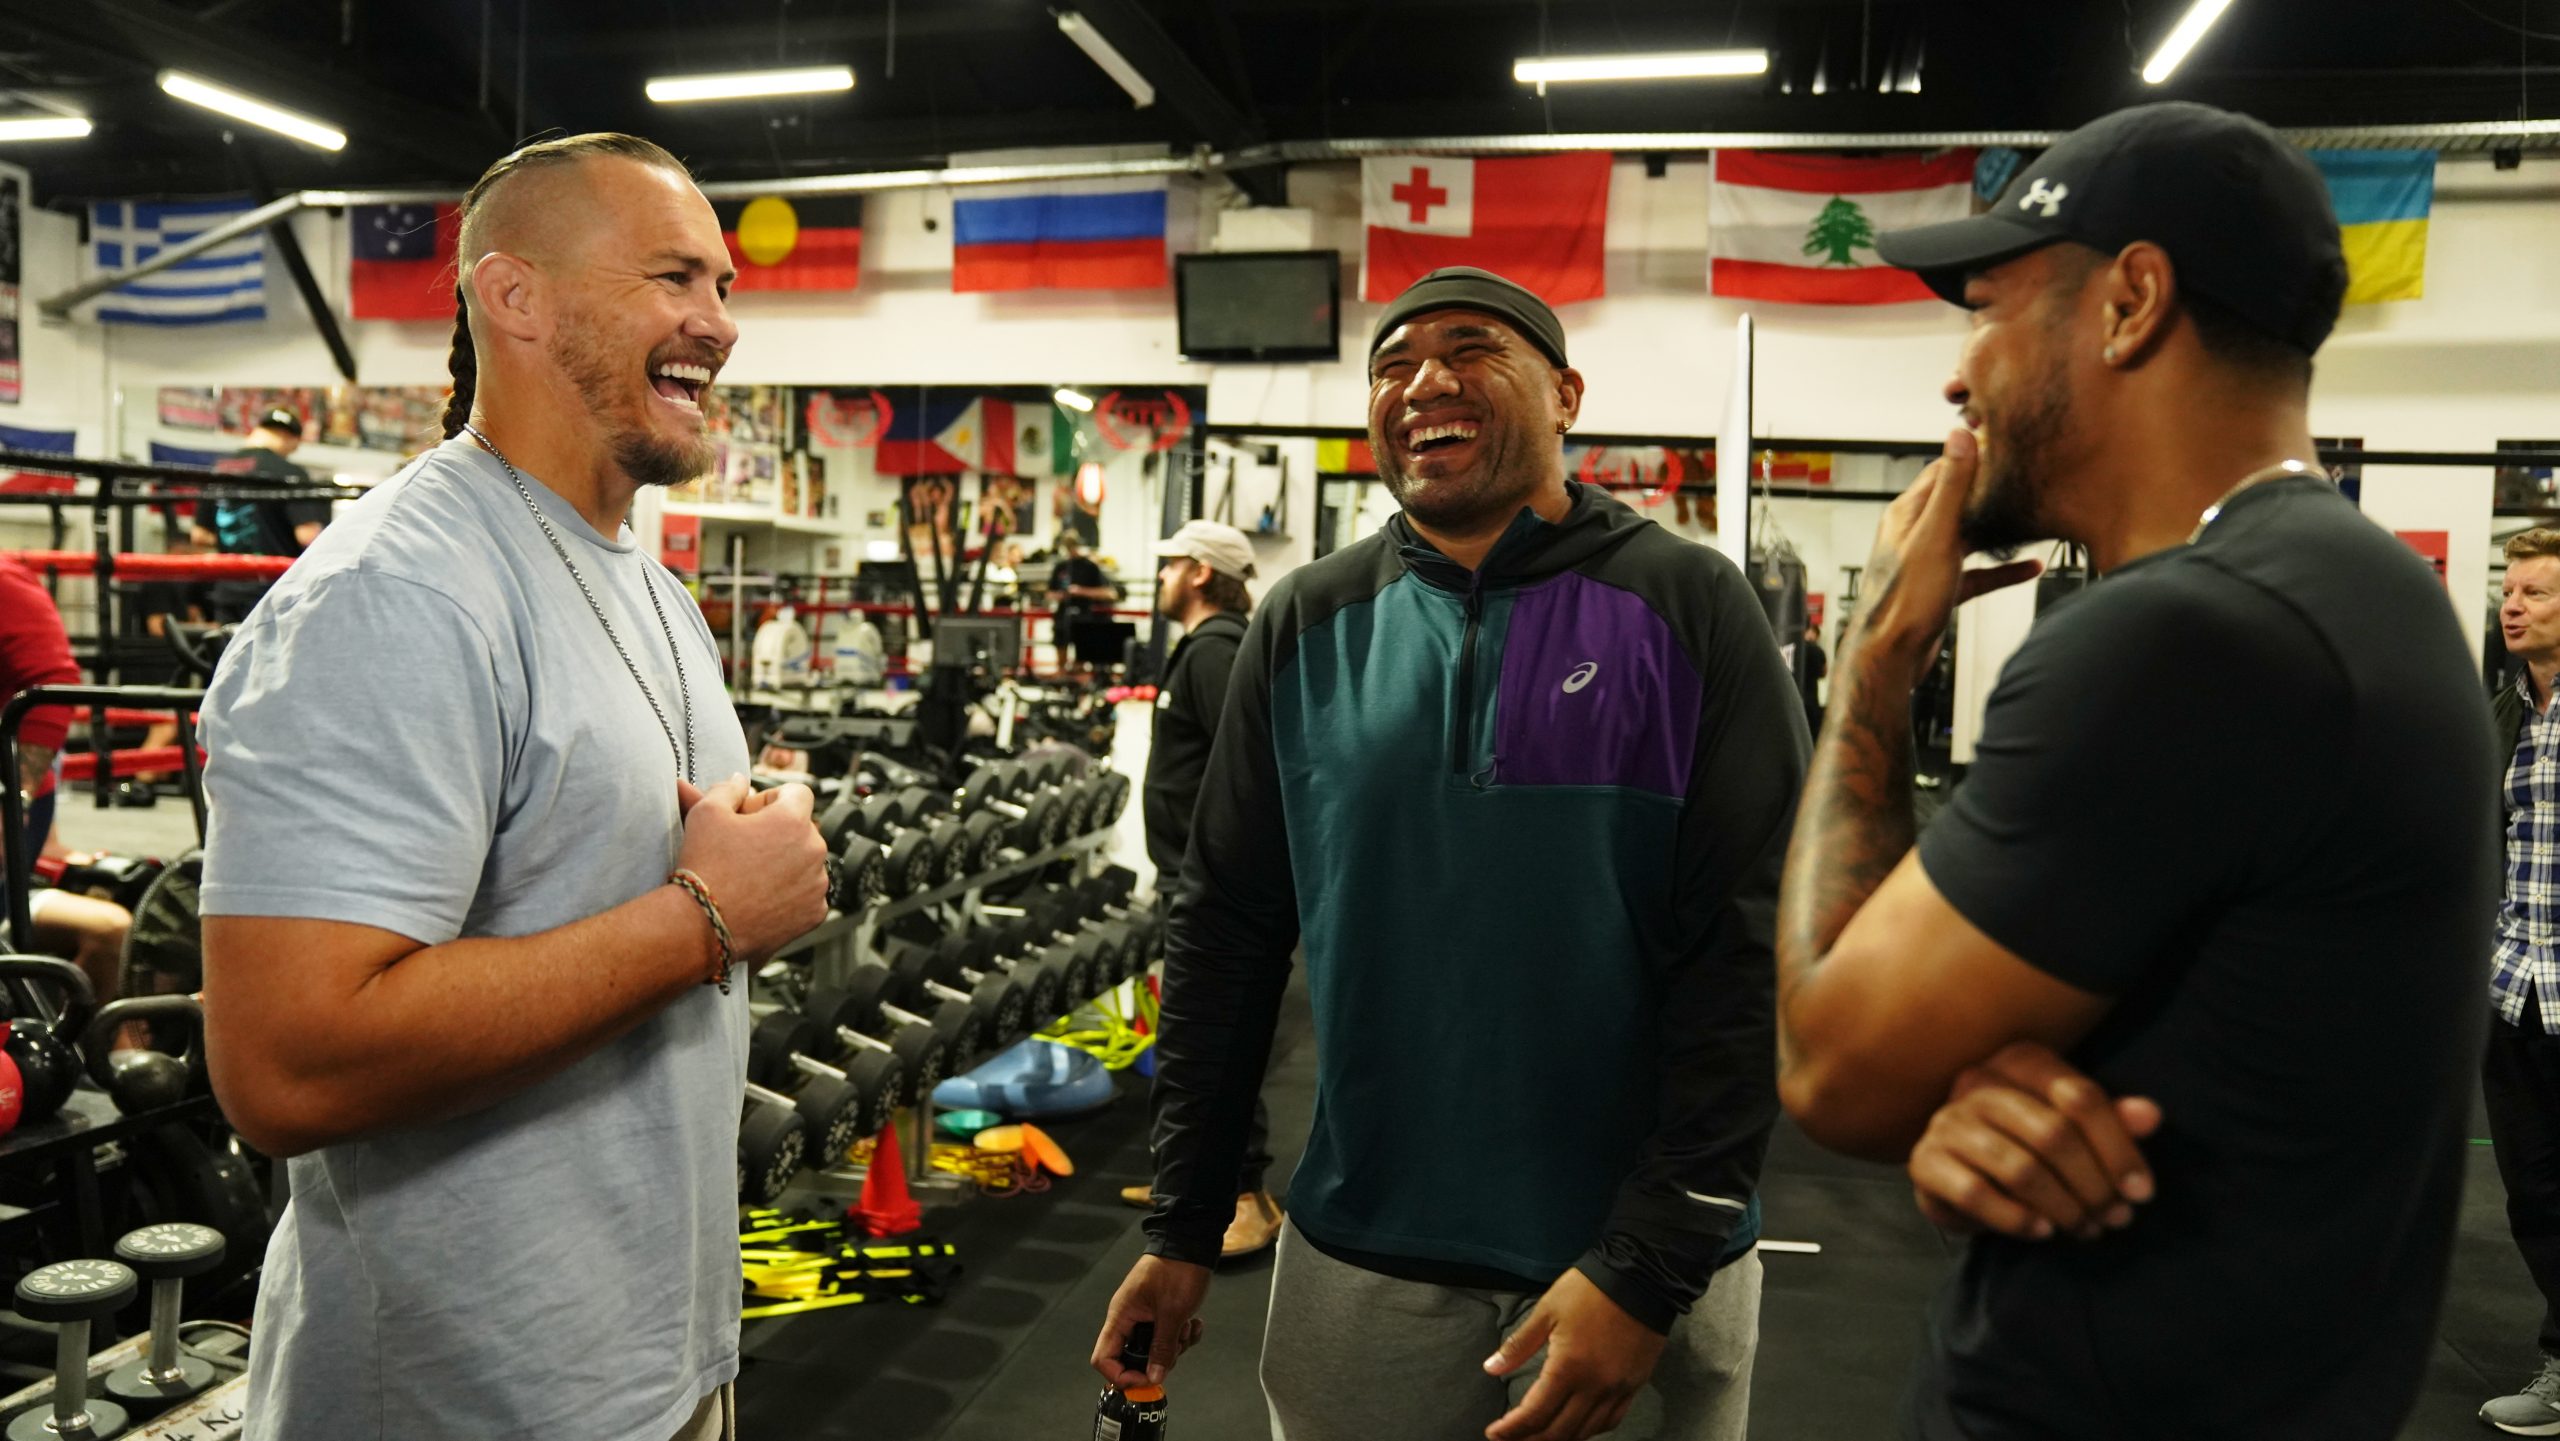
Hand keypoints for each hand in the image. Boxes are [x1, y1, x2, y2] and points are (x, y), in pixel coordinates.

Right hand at [672, 774, 828, 963]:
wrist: (703, 925)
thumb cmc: (705, 867)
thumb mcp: (706, 812)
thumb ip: (728, 787)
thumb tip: (740, 780)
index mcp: (793, 820)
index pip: (797, 792)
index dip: (772, 799)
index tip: (751, 815)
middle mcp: (814, 849)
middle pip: (801, 828)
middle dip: (777, 832)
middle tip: (744, 847)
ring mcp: (818, 883)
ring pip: (806, 861)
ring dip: (785, 862)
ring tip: (750, 874)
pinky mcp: (815, 912)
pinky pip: (808, 892)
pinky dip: (790, 892)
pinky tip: (761, 896)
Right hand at [1092, 1255, 1210, 1387]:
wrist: (1191, 1243)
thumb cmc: (1177, 1271)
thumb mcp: (1172, 1312)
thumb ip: (1162, 1347)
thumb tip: (1154, 1378)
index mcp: (1121, 1316)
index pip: (1103, 1358)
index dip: (1122, 1375)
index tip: (1146, 1379)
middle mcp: (1128, 1319)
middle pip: (1132, 1357)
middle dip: (1157, 1360)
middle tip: (1176, 1348)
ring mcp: (1144, 1317)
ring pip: (1153, 1349)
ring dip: (1175, 1346)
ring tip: (1189, 1327)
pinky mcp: (1160, 1314)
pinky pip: (1167, 1338)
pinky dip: (1182, 1335)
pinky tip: (1195, 1322)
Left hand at [1484, 1268, 1665, 1440]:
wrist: (1641, 1277)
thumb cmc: (1589, 1290)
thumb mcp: (1547, 1310)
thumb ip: (1518, 1345)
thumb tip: (1490, 1368)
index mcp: (1568, 1368)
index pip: (1534, 1414)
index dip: (1511, 1430)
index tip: (1494, 1433)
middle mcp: (1594, 1387)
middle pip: (1559, 1431)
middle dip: (1530, 1440)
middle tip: (1511, 1439)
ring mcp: (1617, 1389)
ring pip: (1585, 1431)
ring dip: (1559, 1439)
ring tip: (1538, 1437)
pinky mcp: (1634, 1385)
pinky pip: (1612, 1420)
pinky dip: (1590, 1430)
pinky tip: (1577, 1428)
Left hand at [1852, 428, 2042, 671]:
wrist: (1891, 657)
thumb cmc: (1903, 600)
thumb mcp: (1935, 534)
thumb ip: (1950, 486)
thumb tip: (1959, 437)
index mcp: (1908, 513)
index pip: (1942, 470)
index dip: (1973, 453)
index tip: (2003, 441)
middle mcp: (1916, 534)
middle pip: (1960, 501)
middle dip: (1992, 490)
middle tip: (2027, 476)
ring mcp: (1929, 562)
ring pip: (1971, 536)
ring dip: (2000, 530)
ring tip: (2032, 517)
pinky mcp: (1941, 589)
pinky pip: (1978, 572)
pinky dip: (2003, 569)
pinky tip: (2031, 568)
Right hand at [1908, 1041, 2162, 1241]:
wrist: (1959, 1171)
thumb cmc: (2027, 1144)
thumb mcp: (2074, 1128)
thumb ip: (2111, 1119)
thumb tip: (2151, 1116)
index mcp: (2020, 1062)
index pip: (2080, 1097)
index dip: (2119, 1148)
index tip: (2142, 1192)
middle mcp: (1979, 1083)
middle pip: (2053, 1134)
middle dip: (2093, 1185)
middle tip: (2115, 1218)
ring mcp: (1947, 1120)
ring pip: (2019, 1168)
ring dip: (2063, 1207)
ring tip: (2085, 1229)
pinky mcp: (1925, 1160)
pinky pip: (1975, 1193)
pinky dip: (2016, 1219)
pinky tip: (2042, 1231)